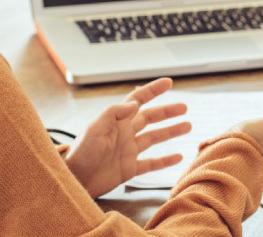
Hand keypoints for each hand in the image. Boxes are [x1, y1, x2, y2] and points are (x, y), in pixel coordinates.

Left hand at [65, 78, 192, 197]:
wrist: (75, 179)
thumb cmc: (81, 153)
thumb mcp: (95, 129)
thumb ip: (114, 113)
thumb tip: (135, 102)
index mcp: (116, 121)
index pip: (138, 100)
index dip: (153, 90)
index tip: (168, 82)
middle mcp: (124, 133)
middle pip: (150, 118)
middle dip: (167, 112)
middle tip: (184, 107)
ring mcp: (128, 150)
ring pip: (154, 138)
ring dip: (170, 132)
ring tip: (187, 126)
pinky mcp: (129, 168)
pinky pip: (151, 163)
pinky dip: (165, 160)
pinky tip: (177, 156)